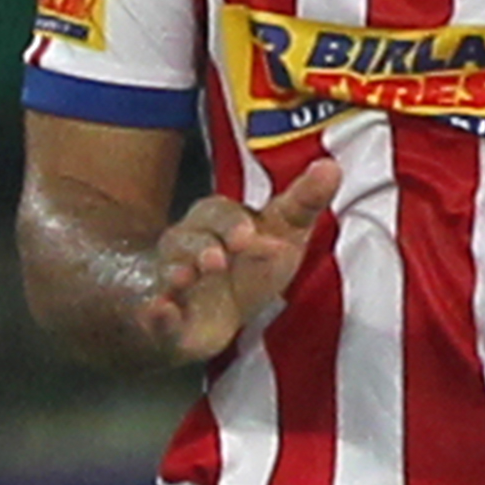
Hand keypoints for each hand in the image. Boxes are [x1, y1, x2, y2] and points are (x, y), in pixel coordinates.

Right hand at [139, 153, 340, 365]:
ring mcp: (173, 282)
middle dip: (202, 246)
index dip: (232, 224)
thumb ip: (304, 201)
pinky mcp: (166, 320)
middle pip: (188, 237)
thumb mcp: (284, 233)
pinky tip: (160, 310)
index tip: (249, 237)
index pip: (219, 213)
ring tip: (187, 277)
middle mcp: (187, 247)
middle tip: (218, 259)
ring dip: (176, 272)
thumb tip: (331, 165)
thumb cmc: (248, 267)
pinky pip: (153, 315)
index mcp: (216, 222)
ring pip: (168, 271)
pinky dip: (155, 313)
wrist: (213, 320)